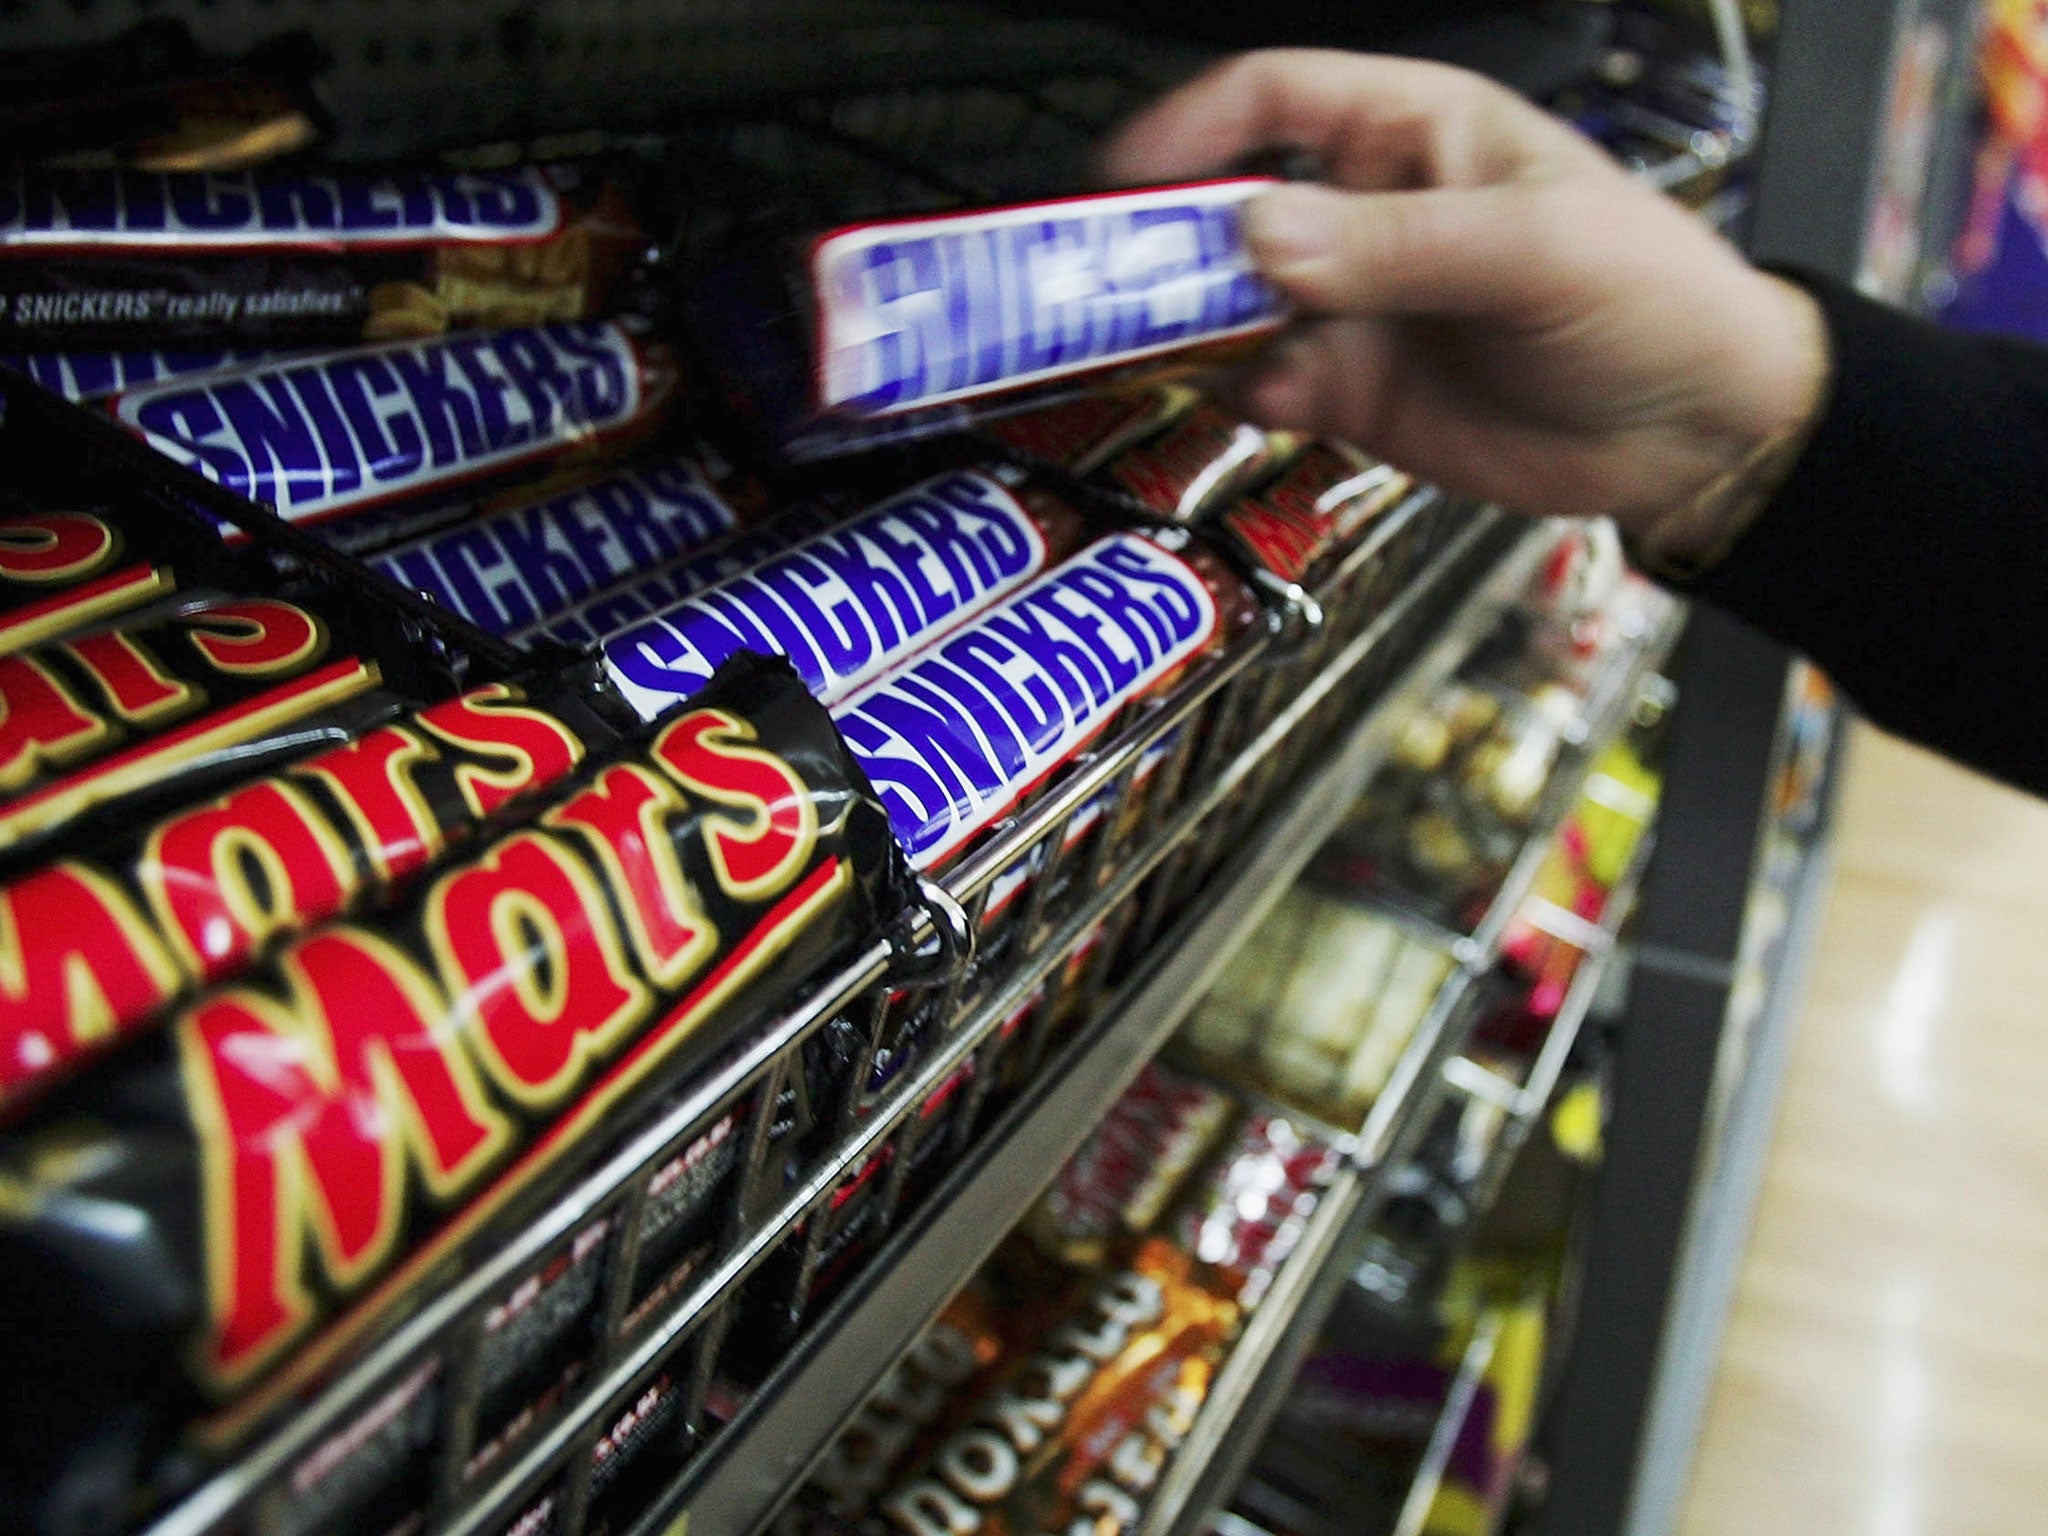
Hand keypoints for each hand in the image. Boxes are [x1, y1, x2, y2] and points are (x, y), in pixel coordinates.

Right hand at [1103, 50, 1828, 561]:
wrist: (1697, 435)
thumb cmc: (1650, 298)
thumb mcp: (1535, 249)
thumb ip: (1396, 245)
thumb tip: (1260, 235)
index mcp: (1411, 135)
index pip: (1275, 101)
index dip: (1193, 126)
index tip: (1129, 173)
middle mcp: (1365, 216)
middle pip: (1229, 209)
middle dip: (1171, 242)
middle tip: (1118, 283)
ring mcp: (1353, 308)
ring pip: (1232, 308)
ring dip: (1193, 329)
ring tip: (1168, 350)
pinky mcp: (1353, 393)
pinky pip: (1266, 385)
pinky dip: (1243, 394)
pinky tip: (1262, 400)